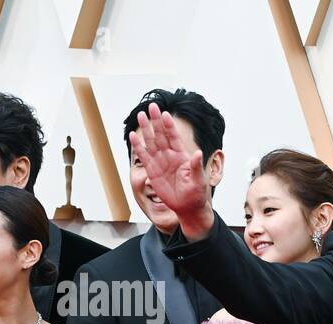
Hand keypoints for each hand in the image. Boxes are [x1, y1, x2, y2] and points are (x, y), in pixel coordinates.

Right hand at [127, 102, 213, 237]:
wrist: (187, 207)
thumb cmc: (196, 194)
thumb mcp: (199, 180)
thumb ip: (196, 166)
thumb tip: (199, 153)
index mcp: (182, 156)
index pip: (174, 137)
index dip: (170, 126)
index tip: (165, 114)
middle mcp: (170, 156)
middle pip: (161, 135)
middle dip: (157, 121)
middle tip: (152, 106)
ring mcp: (160, 162)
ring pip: (151, 142)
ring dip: (146, 129)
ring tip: (141, 115)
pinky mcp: (152, 171)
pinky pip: (144, 156)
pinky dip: (138, 146)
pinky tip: (133, 136)